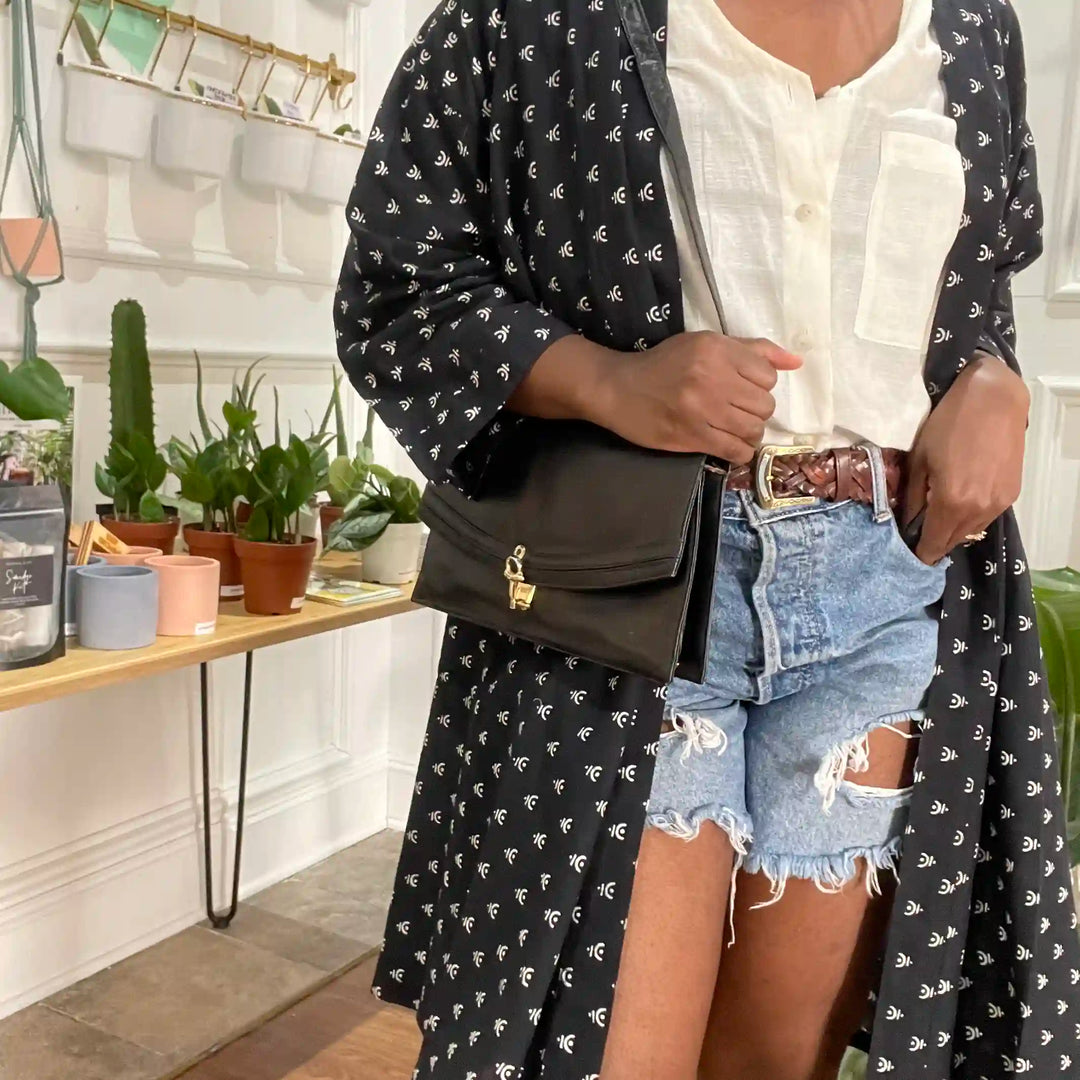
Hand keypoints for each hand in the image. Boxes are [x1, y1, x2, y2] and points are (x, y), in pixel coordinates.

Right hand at [593, 332, 802, 463]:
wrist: (618, 388)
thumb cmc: (664, 364)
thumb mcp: (705, 344)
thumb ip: (752, 350)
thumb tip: (797, 362)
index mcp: (717, 349)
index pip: (768, 375)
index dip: (760, 386)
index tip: (741, 389)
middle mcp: (711, 376)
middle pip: (764, 404)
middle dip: (755, 410)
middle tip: (735, 410)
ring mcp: (701, 408)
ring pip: (753, 429)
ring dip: (749, 433)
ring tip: (732, 428)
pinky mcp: (692, 435)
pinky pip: (735, 450)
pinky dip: (739, 452)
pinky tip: (729, 445)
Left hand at [903, 353, 1028, 564]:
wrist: (993, 400)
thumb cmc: (949, 425)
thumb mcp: (920, 460)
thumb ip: (913, 498)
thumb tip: (905, 523)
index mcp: (952, 502)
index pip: (933, 544)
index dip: (919, 553)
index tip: (906, 555)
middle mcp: (979, 509)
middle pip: (952, 542)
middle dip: (934, 543)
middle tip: (917, 536)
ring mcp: (999, 503)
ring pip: (970, 531)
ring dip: (952, 531)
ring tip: (935, 520)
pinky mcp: (1012, 494)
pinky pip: (985, 517)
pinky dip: (970, 518)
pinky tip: (958, 504)